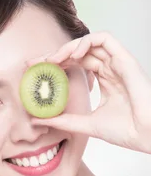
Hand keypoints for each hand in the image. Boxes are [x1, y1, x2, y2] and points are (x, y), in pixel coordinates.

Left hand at [26, 31, 150, 153]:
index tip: (35, 69)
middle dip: (55, 54)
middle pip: (79, 52)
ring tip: (51, 60)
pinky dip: (86, 41)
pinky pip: (105, 39)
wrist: (146, 136)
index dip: (55, 63)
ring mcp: (118, 64)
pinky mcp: (125, 60)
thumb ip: (63, 120)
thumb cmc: (126, 131)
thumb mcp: (85, 124)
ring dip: (68, 47)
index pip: (76, 64)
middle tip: (35, 63)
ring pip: (90, 42)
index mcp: (105, 80)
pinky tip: (72, 54)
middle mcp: (111, 69)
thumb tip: (37, 120)